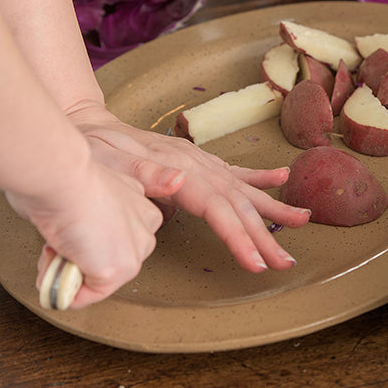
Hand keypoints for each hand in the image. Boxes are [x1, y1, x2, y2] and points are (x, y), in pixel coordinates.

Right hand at [6, 157, 162, 309]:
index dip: (81, 236)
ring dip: (69, 270)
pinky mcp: (120, 269)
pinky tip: (56, 261)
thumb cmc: (61, 175)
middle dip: (79, 256)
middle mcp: (144, 223)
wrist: (62, 175)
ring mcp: (135, 248)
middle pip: (110, 258)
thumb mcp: (82, 192)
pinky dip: (63, 288)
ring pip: (99, 278)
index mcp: (136, 200)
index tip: (68, 225)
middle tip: (59, 238)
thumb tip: (66, 242)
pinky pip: (86, 296)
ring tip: (57, 245)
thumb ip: (84, 217)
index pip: (115, 236)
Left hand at [64, 100, 310, 271]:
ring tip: (302, 220)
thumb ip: (144, 172)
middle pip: (237, 204)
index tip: (256, 262)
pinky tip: (280, 178)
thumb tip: (179, 183)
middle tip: (286, 263)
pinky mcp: (196, 160)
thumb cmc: (92, 147)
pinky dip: (258, 177)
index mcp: (180, 169)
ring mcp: (198, 161)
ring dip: (272, 208)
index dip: (239, 236)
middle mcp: (196, 164)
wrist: (85, 124)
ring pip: (242, 189)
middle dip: (264, 234)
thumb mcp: (108, 161)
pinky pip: (233, 171)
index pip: (217, 209)